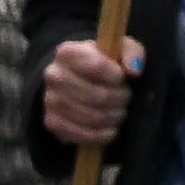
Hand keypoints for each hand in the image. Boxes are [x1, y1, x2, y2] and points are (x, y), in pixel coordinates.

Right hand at [41, 36, 137, 151]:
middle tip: (126, 97)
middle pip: (97, 96)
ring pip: (93, 117)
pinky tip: (111, 128)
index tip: (124, 78)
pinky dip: (103, 135)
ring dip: (114, 116)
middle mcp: (54, 75)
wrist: (79, 79)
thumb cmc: (105, 63)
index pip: (98, 67)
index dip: (117, 77)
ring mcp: (50, 100)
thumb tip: (134, 71)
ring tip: (120, 109)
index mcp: (68, 52)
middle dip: (120, 99)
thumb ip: (132, 52)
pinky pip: (82, 135)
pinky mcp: (52, 122)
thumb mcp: (122, 49)